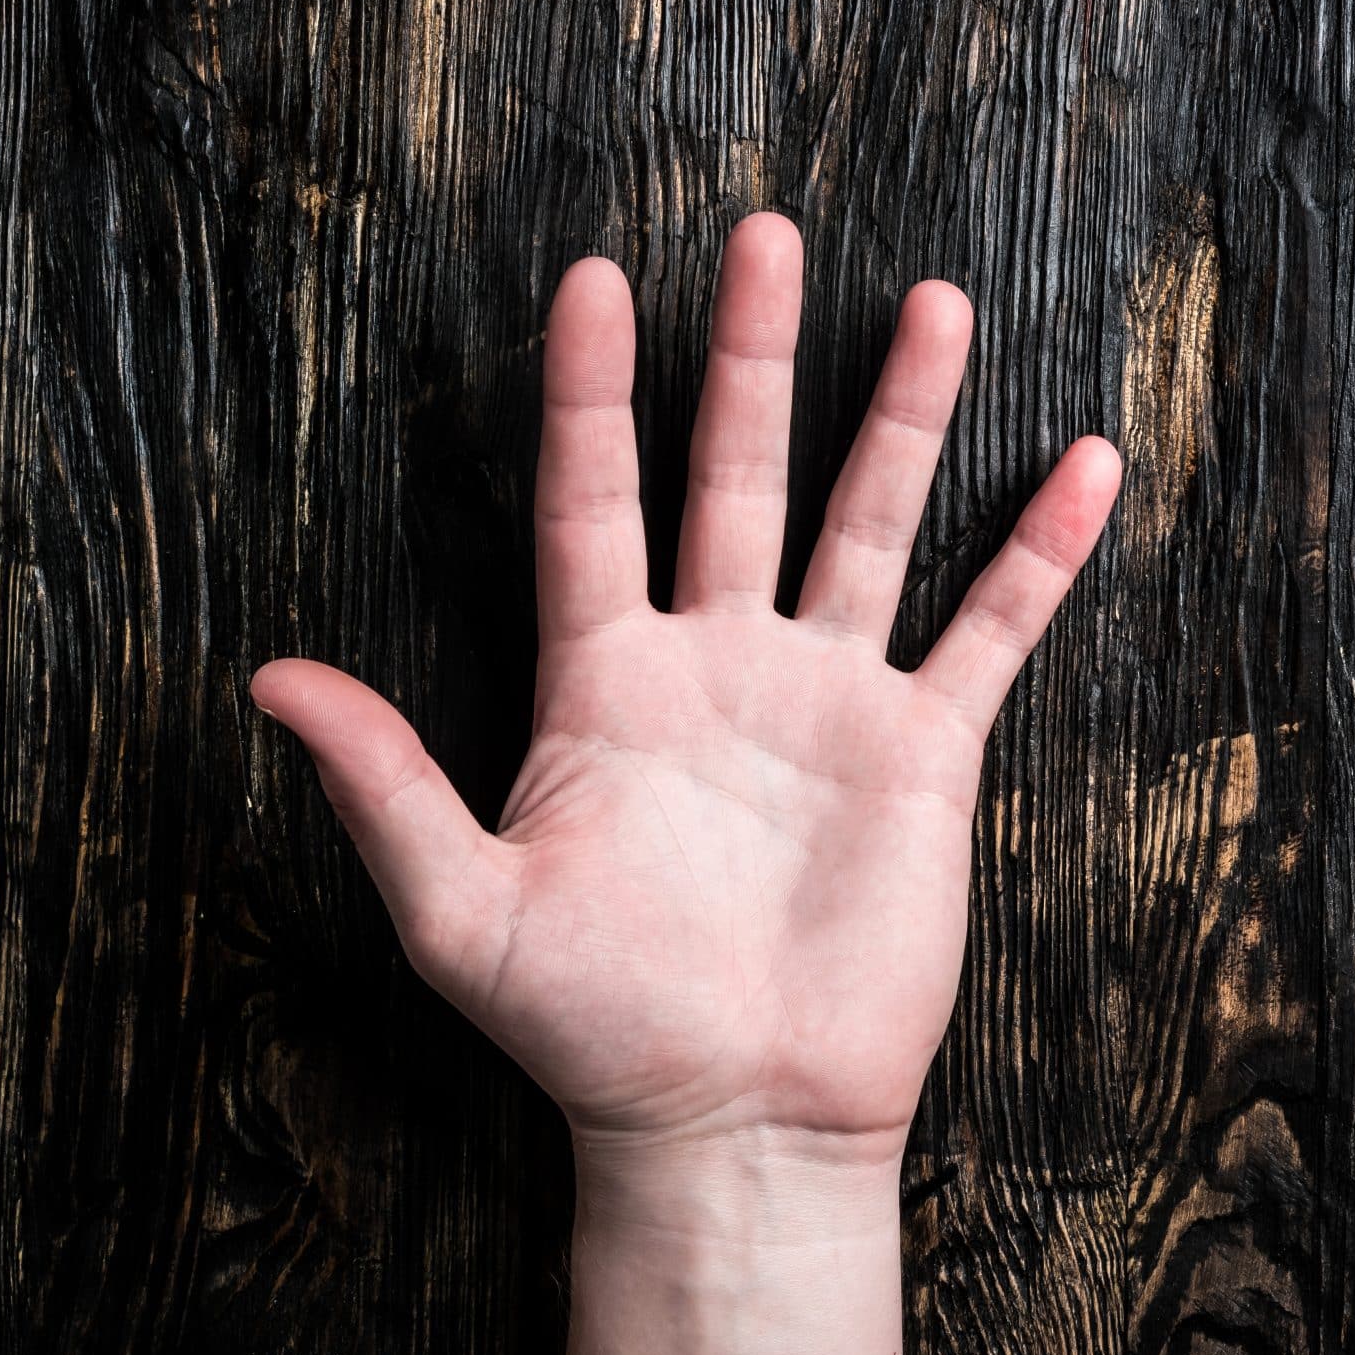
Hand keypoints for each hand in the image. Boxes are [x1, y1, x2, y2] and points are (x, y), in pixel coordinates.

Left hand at [255, 214, 1122, 1166]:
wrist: (735, 1120)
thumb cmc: (592, 1029)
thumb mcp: (464, 913)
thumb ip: (385, 786)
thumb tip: (268, 680)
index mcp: (607, 682)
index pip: (595, 501)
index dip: (591, 392)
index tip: (592, 278)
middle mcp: (721, 663)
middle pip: (737, 474)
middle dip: (753, 355)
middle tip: (765, 235)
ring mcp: (828, 700)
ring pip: (872, 523)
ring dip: (905, 416)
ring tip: (935, 303)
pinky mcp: (922, 753)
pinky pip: (991, 633)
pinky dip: (1037, 555)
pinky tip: (1085, 469)